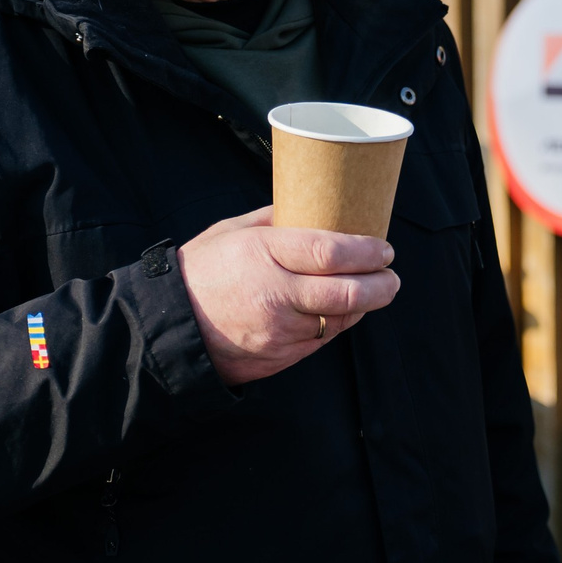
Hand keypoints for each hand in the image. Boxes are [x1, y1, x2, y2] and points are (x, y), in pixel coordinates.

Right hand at [175, 207, 399, 385]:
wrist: (170, 327)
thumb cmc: (201, 271)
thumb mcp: (232, 232)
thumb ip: (275, 220)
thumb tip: (314, 206)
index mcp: (263, 253)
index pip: (330, 251)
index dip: (366, 251)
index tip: (384, 249)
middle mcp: (275, 293)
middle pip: (347, 292)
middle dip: (380, 285)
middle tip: (392, 277)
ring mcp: (279, 330)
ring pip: (339, 320)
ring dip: (362, 307)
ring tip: (373, 292)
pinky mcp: (279, 356)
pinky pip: (321, 341)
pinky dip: (336, 325)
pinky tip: (341, 312)